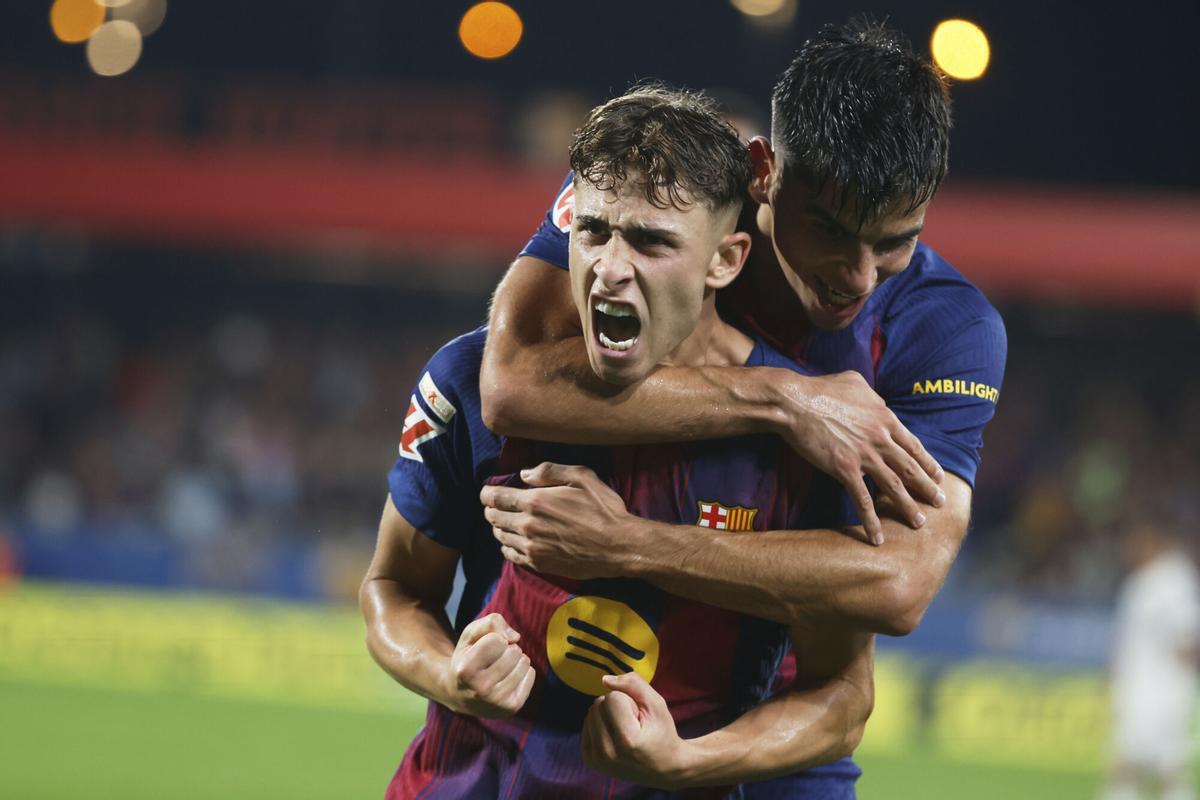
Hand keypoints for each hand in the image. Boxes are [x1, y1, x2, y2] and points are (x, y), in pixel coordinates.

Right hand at [446, 613, 535, 717]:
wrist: (461, 695)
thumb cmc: (468, 657)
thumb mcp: (470, 634)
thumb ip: (491, 622)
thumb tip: (515, 637)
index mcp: (465, 671)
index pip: (498, 640)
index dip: (493, 638)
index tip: (483, 648)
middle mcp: (480, 690)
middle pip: (514, 651)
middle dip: (506, 648)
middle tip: (493, 658)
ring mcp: (497, 702)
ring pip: (525, 662)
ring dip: (516, 659)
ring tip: (500, 667)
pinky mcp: (512, 707)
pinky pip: (531, 674)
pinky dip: (522, 671)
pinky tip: (507, 678)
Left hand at [480, 463, 633, 579]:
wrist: (618, 546)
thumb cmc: (604, 509)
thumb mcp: (582, 477)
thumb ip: (550, 471)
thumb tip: (525, 474)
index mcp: (535, 502)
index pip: (496, 497)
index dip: (487, 494)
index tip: (487, 492)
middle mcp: (528, 525)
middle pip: (494, 517)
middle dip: (491, 509)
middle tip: (496, 506)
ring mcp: (532, 547)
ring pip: (500, 536)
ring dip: (499, 528)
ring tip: (504, 522)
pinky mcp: (539, 564)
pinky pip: (511, 555)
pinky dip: (507, 547)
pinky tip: (513, 542)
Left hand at [582, 673, 688, 788]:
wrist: (662, 769)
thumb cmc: (662, 733)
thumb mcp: (656, 705)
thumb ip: (634, 684)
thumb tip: (605, 680)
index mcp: (626, 740)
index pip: (612, 697)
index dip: (629, 701)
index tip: (640, 718)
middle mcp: (607, 752)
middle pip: (598, 704)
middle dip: (616, 707)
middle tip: (633, 724)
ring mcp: (596, 759)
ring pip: (591, 713)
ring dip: (607, 715)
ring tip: (625, 731)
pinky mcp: (589, 760)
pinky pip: (586, 725)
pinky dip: (600, 725)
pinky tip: (615, 736)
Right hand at [777, 370, 944, 543]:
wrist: (795, 402)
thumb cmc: (821, 388)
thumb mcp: (855, 382)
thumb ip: (872, 395)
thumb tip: (877, 400)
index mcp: (885, 418)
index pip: (913, 445)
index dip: (927, 463)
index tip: (938, 476)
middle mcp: (880, 439)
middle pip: (910, 468)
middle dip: (927, 488)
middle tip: (940, 503)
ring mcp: (864, 456)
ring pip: (893, 486)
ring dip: (907, 507)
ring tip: (918, 522)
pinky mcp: (844, 469)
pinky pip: (861, 500)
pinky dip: (871, 520)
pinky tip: (877, 536)